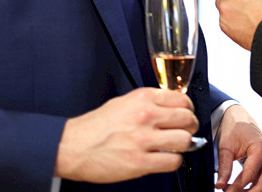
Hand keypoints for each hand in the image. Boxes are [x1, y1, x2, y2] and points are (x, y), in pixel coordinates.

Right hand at [54, 87, 197, 182]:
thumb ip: (148, 103)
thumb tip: (170, 107)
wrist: (73, 146)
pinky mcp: (139, 162)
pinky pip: (173, 162)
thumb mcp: (123, 102)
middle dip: (189, 127)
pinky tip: (164, 159)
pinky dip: (173, 162)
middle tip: (183, 131)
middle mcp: (145, 116)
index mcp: (142, 98)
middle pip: (187, 119)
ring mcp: (143, 140)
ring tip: (174, 147)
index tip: (185, 114)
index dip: (187, 109)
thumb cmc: (95, 126)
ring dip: (183, 145)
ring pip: (184, 140)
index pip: (182, 99)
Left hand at [214, 104, 261, 190]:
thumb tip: (220, 185)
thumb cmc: (233, 128)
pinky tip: (235, 189)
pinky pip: (260, 182)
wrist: (238, 118)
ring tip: (229, 190)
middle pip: (261, 186)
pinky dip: (249, 189)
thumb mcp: (225, 147)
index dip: (236, 187)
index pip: (250, 175)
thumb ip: (224, 167)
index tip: (223, 191)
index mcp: (261, 148)